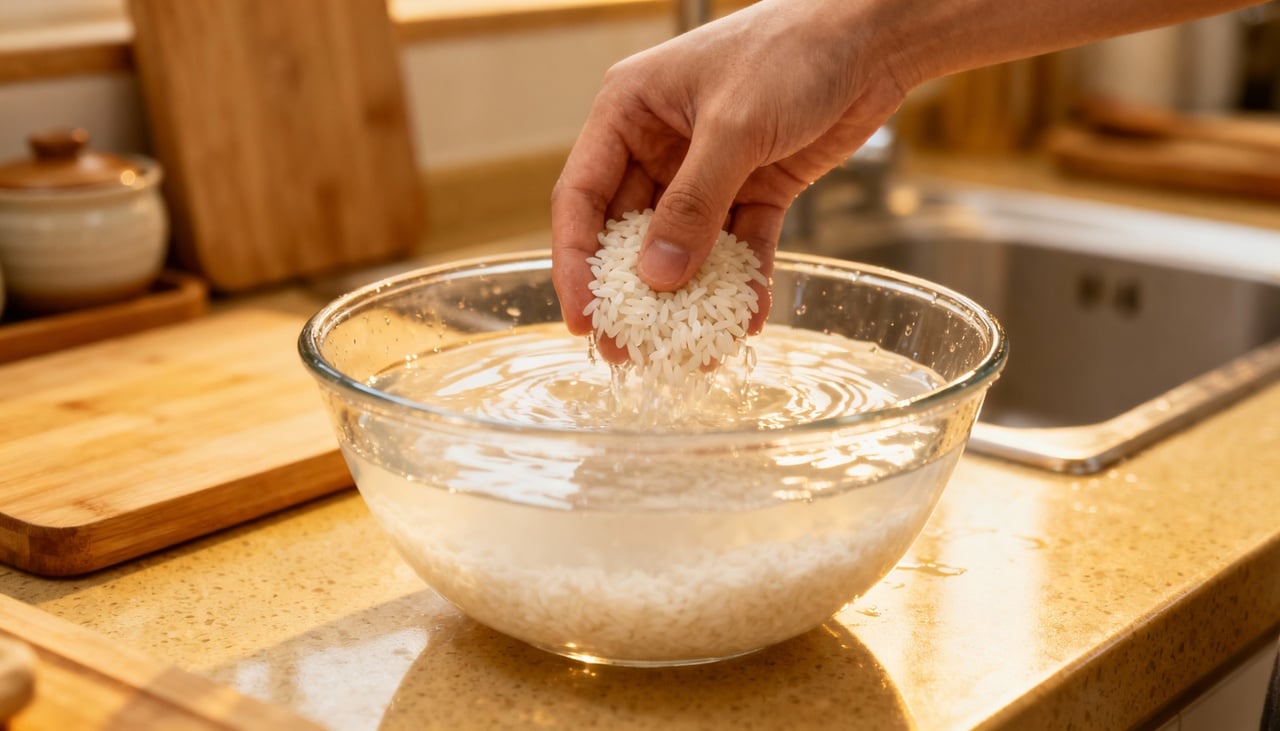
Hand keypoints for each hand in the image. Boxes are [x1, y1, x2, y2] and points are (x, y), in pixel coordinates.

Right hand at [551, 0, 904, 356]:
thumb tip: (658, 277)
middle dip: (632, 293)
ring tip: (689, 350)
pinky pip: (740, 246)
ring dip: (689, 298)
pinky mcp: (756, 188)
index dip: (576, 262)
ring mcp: (708, 170)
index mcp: (629, 112)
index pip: (582, 197)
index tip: (583, 317)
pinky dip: (742, 282)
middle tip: (628, 350)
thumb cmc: (791, 50)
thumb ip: (694, 205)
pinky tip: (746, 321)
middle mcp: (659, 144)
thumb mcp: (734, 128)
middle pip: (629, 231)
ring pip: (686, 247)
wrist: (873, 36)